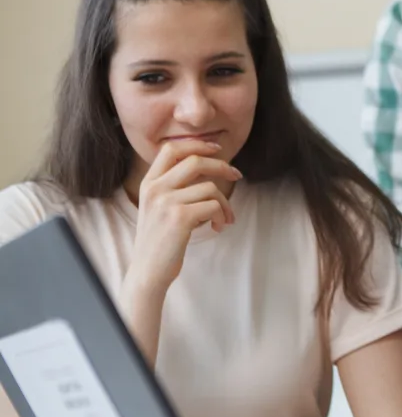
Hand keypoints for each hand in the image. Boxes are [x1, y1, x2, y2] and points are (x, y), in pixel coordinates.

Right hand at [126, 140, 239, 295]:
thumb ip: (173, 187)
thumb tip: (207, 166)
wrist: (148, 271)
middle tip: (237, 175)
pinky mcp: (179, 217)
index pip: (171, 149)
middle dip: (222, 166)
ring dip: (225, 204)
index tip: (217, 149)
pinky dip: (222, 216)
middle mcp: (154, 189)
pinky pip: (214, 206)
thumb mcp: (159, 207)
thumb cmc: (160, 241)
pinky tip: (218, 227)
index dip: (197, 144)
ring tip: (225, 218)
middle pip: (195, 161)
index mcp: (149, 183)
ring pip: (210, 188)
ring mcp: (166, 202)